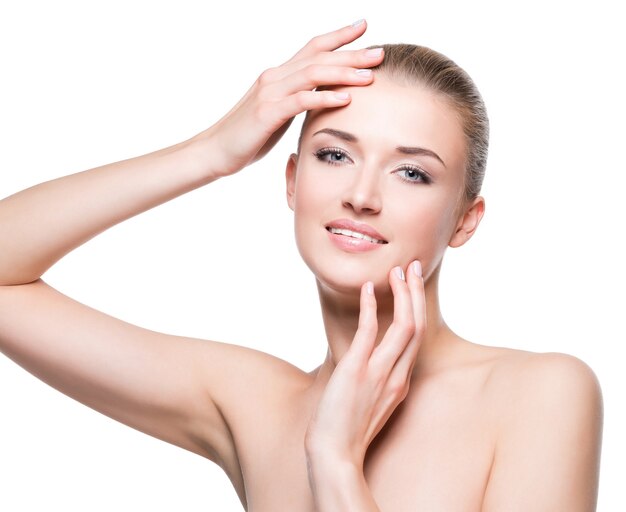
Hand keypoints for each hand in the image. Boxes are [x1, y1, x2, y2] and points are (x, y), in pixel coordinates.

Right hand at [193, 20, 383, 177]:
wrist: (214, 152)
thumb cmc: (246, 138)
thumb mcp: (275, 114)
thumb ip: (294, 102)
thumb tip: (317, 100)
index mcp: (278, 76)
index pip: (313, 49)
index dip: (339, 37)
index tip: (364, 28)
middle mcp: (274, 77)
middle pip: (318, 57)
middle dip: (352, 54)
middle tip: (380, 52)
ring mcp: (269, 93)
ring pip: (313, 74)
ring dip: (344, 73)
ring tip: (370, 75)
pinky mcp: (266, 113)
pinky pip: (301, 100)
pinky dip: (324, 97)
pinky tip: (346, 98)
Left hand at [304, 261, 425, 469]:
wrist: (334, 456)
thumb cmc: (346, 431)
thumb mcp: (371, 403)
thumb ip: (376, 379)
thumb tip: (365, 357)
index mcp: (400, 383)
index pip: (417, 338)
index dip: (417, 308)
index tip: (412, 286)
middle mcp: (396, 376)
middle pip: (417, 326)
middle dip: (417, 294)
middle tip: (414, 267)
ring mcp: (378, 373)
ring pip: (404, 327)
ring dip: (403, 294)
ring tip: (397, 271)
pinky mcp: (356, 371)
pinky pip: (369, 332)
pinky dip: (370, 307)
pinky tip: (368, 288)